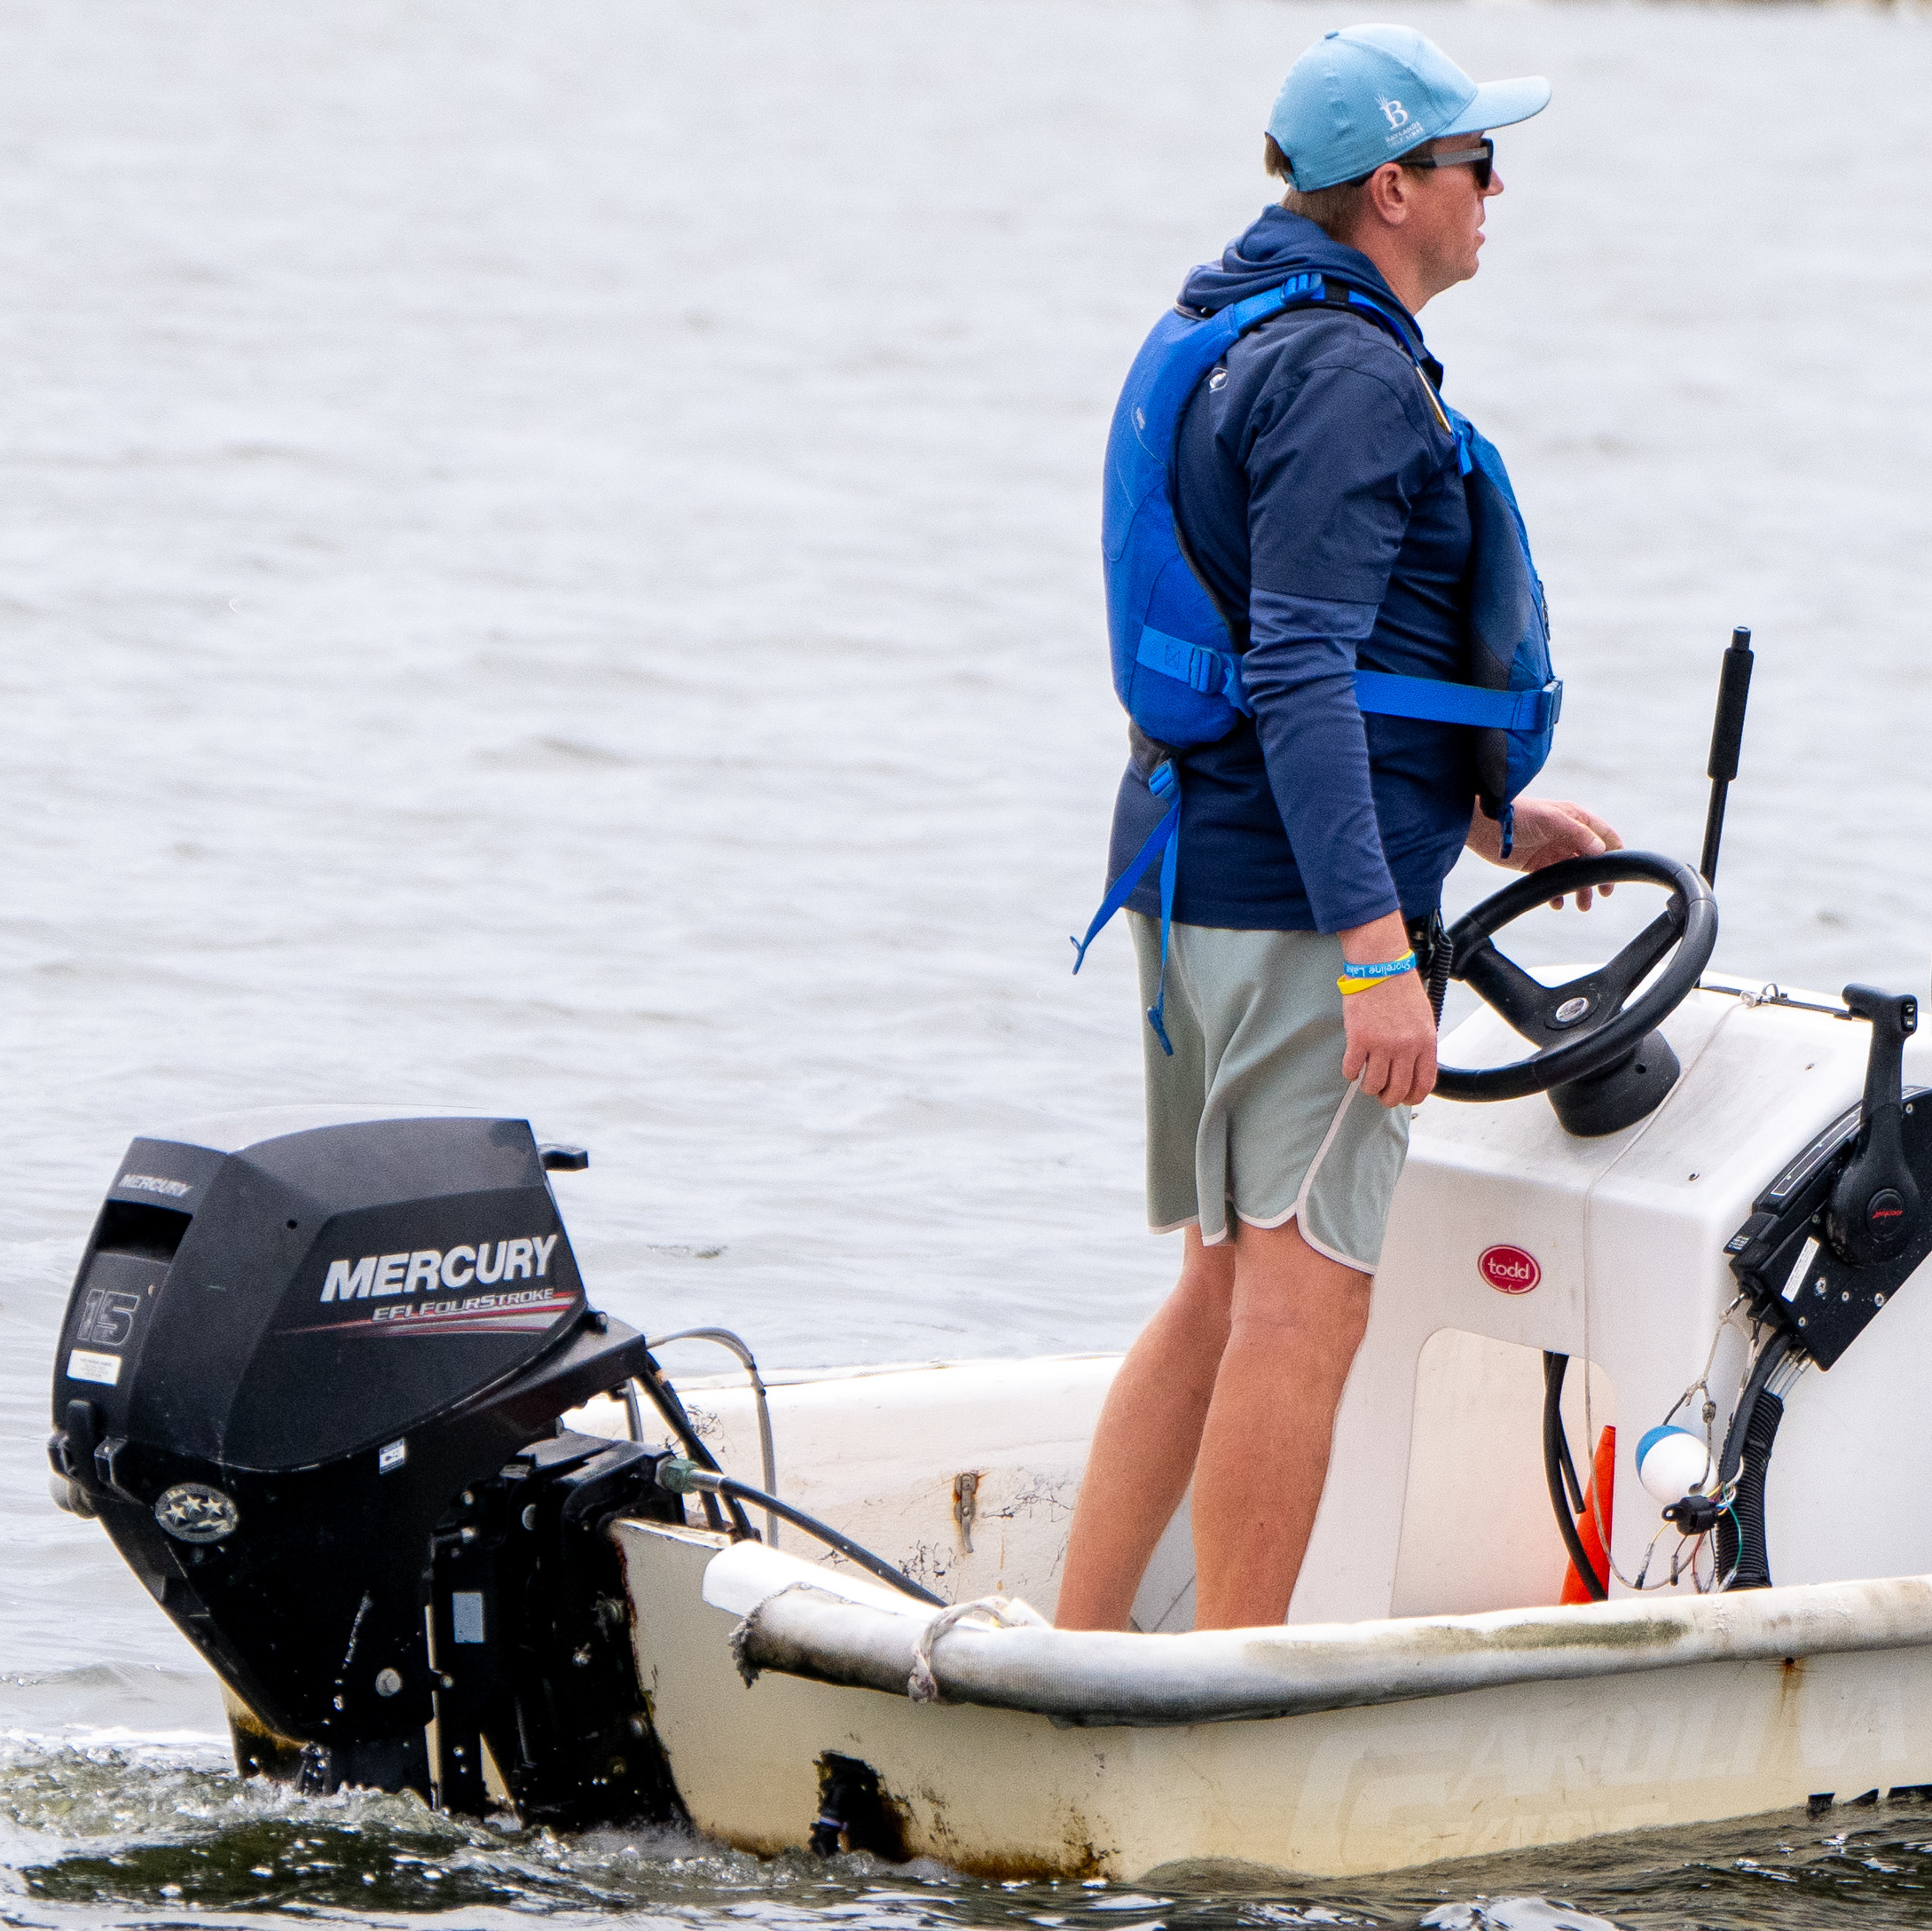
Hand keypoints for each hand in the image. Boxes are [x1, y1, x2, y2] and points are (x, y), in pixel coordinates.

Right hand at [1337, 912, 1437, 1107]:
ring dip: (1368, 1087)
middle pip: (1398, 1089)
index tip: (1405, 1098)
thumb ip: (1421, 1045)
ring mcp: (1381, 1044)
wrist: (1381, 967)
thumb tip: (1414, 1069)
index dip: (1413, 1097)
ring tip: (1365, 1082)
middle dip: (1388, 1098)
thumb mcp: (1423, 1019)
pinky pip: (1352, 1068)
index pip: (1423, 1083)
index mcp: (1425, 1042)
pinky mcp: (1358, 1038)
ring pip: (1373, 1084)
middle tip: (1382, 1095)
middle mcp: (1405, 1047)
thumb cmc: (1401, 989)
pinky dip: (1350, 1073)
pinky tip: (1351, 1068)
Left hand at [1466, 798, 1623, 910]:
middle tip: (1604, 894)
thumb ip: (1578, 833)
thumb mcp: (1552, 819)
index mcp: (1576, 819)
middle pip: (1592, 859)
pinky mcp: (1536, 865)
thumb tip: (1601, 850)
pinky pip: (1553, 882)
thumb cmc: (1518, 815)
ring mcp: (1552, 851)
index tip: (1619, 872)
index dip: (1615, 852)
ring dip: (1579, 890)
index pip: (1605, 836)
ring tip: (1583, 906)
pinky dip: (1557, 894)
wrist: (1484, 826)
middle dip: (1598, 877)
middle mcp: (1567, 835)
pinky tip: (1556, 903)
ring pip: (1574, 874)